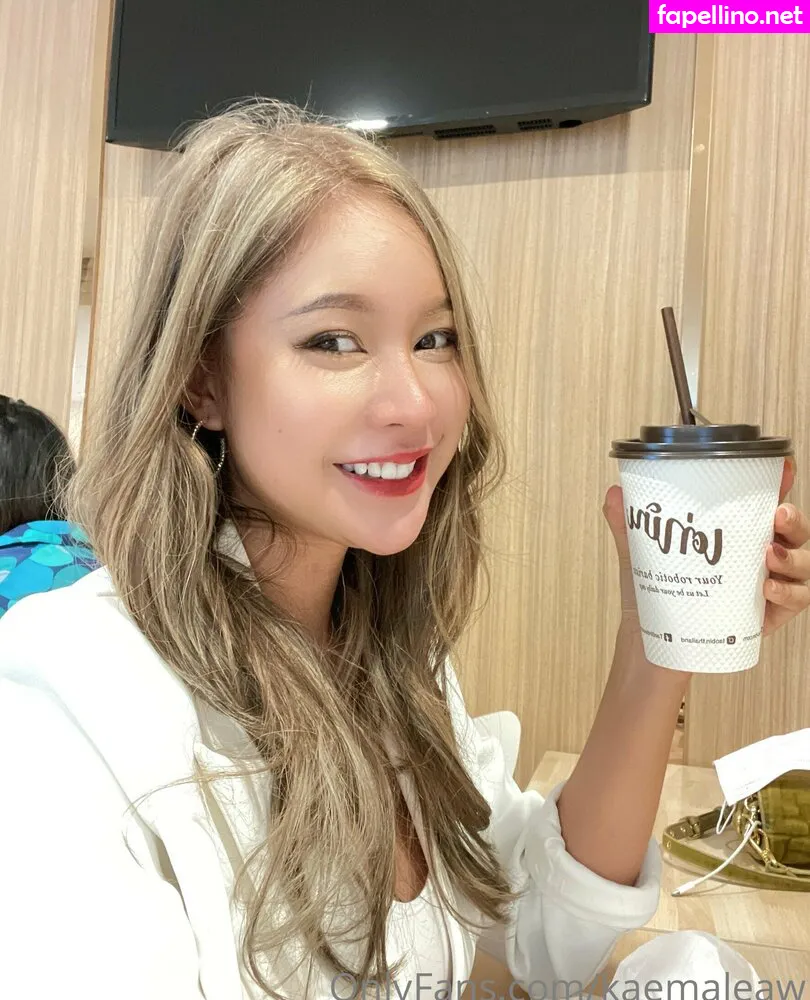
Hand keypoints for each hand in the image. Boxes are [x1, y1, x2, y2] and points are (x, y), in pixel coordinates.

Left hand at [602, 457, 809, 636]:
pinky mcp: (770, 616)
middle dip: (795, 519)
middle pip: (795, 530)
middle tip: (778, 515)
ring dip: (793, 556)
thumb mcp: (640, 556)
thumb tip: (614, 493)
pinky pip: (796, 600)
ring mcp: (769, 585)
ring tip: (769, 555)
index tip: (783, 467)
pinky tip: (766, 588)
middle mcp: (759, 556)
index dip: (780, 482)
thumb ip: (627, 525)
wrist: (654, 646)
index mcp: (735, 534)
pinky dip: (787, 592)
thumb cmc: (655, 596)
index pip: (765, 502)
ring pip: (804, 564)